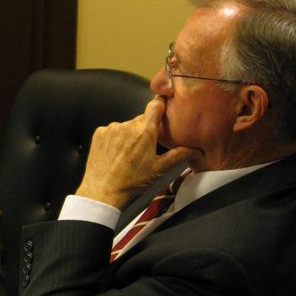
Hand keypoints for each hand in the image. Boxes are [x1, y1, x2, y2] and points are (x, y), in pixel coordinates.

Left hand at [75, 96, 198, 208]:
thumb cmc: (131, 181)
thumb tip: (195, 150)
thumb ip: (179, 155)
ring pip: (126, 125)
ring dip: (130, 134)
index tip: (164, 109)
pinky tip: (116, 153)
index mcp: (145, 131)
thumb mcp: (160, 169)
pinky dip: (115, 138)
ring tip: (129, 154)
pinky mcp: (99, 133)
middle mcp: (127, 125)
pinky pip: (112, 130)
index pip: (156, 105)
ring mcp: (111, 128)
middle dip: (146, 129)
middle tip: (147, 147)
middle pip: (142, 119)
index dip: (161, 105)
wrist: (104, 190)